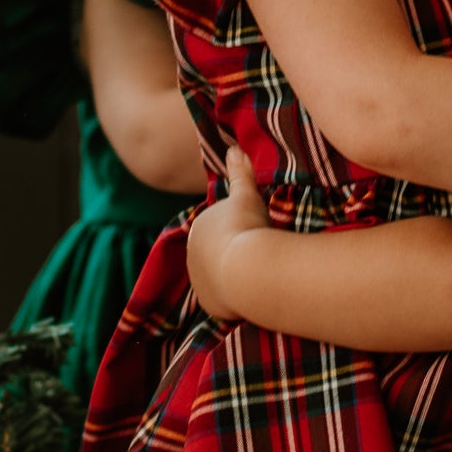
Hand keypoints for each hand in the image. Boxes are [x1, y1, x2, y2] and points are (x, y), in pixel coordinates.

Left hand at [184, 148, 273, 317]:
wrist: (249, 269)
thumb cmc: (248, 227)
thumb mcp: (247, 196)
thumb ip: (240, 173)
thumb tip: (235, 148)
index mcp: (198, 228)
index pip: (218, 227)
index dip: (238, 228)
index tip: (255, 231)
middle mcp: (192, 256)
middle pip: (217, 253)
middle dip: (234, 252)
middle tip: (260, 252)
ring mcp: (199, 282)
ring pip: (220, 276)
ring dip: (234, 275)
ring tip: (258, 272)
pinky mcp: (210, 304)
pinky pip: (225, 299)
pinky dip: (237, 295)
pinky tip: (254, 290)